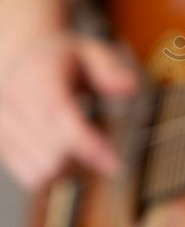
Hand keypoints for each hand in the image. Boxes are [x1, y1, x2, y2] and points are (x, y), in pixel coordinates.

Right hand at [0, 31, 136, 191]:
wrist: (17, 54)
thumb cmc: (58, 58)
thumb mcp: (90, 51)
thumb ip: (109, 69)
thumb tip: (129, 86)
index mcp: (38, 74)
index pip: (57, 113)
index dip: (85, 142)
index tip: (113, 164)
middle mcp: (13, 100)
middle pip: (48, 150)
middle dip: (79, 156)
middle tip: (99, 146)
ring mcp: (2, 123)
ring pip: (36, 169)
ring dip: (64, 168)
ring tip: (75, 144)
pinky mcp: (0, 142)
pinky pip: (26, 175)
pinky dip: (49, 172)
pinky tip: (58, 153)